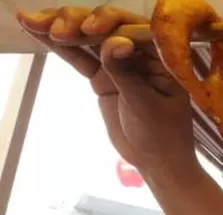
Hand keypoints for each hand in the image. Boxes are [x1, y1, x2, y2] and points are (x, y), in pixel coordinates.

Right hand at [17, 6, 198, 176]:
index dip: (109, 23)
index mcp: (162, 56)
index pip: (134, 29)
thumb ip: (126, 73)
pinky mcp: (102, 76)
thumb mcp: (145, 105)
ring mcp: (120, 63)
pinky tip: (36, 30)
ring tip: (34, 21)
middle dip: (80, 23)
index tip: (88, 30)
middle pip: (108, 27)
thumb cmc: (162, 134)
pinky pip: (80, 57)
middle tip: (57, 31)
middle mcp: (141, 53)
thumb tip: (115, 41)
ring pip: (90, 39)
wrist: (156, 160)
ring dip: (63, 28)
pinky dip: (60, 46)